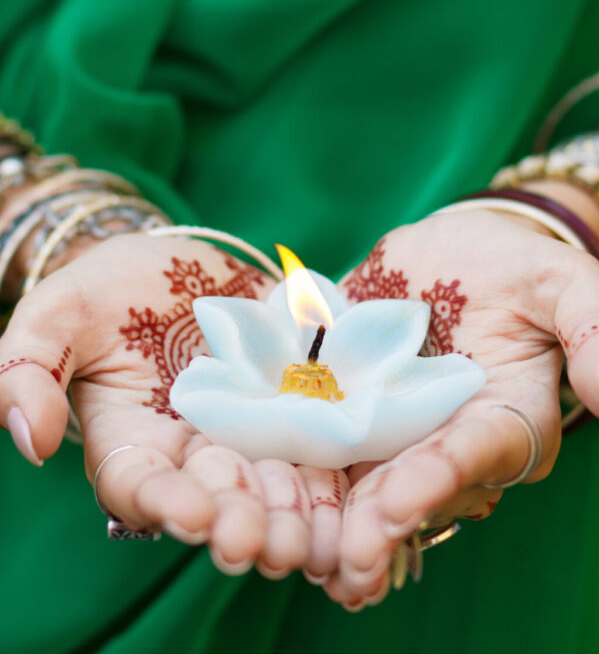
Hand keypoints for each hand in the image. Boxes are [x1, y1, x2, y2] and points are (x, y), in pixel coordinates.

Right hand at [0, 232, 349, 576]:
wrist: (180, 264)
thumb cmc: (111, 288)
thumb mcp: (59, 311)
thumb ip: (29, 368)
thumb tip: (30, 440)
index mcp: (133, 442)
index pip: (140, 486)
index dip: (163, 502)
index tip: (190, 511)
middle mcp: (194, 452)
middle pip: (216, 499)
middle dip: (240, 523)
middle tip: (265, 544)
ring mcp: (250, 433)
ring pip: (272, 487)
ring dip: (294, 517)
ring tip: (313, 538)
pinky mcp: (297, 408)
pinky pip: (318, 447)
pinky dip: (336, 475)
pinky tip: (355, 498)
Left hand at [322, 209, 598, 608]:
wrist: (444, 255)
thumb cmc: (508, 265)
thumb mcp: (555, 280)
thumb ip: (589, 325)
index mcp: (503, 419)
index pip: (477, 453)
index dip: (442, 476)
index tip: (401, 500)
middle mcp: (443, 439)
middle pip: (414, 485)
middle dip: (379, 521)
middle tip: (345, 562)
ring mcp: (390, 429)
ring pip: (360, 478)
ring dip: (328, 517)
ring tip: (293, 551)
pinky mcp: (344, 410)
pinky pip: (316, 438)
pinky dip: (287, 462)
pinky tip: (252, 488)